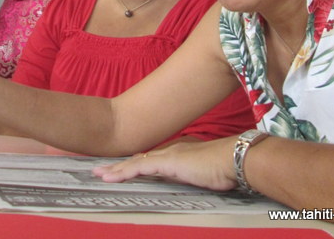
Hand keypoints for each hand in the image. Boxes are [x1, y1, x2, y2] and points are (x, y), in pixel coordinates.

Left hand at [93, 136, 238, 190]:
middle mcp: (171, 151)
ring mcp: (168, 155)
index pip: (152, 160)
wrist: (234, 158)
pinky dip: (123, 172)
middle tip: (101, 170)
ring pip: (135, 162)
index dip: (136, 164)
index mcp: (180, 154)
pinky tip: (110, 177)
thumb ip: (198, 177)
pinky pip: (138, 168)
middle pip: (139, 159)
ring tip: (99, 174)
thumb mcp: (209, 175)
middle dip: (120, 165)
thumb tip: (196, 183)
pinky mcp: (166, 162)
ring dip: (116, 169)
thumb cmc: (227, 168)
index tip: (123, 168)